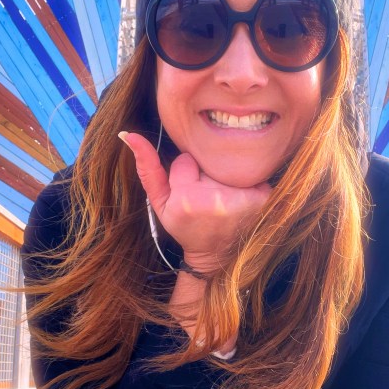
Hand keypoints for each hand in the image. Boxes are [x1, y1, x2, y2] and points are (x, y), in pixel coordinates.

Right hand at [120, 131, 270, 267]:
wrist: (215, 254)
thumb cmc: (185, 226)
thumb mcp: (159, 202)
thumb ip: (146, 168)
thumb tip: (128, 133)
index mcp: (188, 200)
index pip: (185, 160)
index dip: (186, 173)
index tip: (189, 192)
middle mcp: (216, 199)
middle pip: (207, 159)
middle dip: (205, 172)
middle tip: (206, 195)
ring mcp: (241, 199)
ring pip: (226, 162)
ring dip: (224, 175)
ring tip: (222, 195)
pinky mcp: (261, 198)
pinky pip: (249, 170)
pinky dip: (245, 180)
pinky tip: (239, 196)